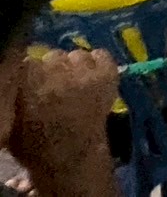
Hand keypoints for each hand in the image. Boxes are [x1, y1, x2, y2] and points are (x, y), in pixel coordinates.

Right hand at [9, 49, 118, 190]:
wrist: (70, 158)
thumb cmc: (35, 144)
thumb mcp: (12, 118)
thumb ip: (15, 93)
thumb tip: (20, 76)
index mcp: (29, 81)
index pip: (29, 62)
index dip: (32, 74)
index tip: (33, 84)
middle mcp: (57, 71)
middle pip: (54, 56)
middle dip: (53, 70)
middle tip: (54, 87)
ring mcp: (84, 72)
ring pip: (77, 55)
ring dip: (75, 67)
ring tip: (75, 84)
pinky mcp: (107, 75)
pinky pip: (101, 55)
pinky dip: (97, 64)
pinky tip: (93, 78)